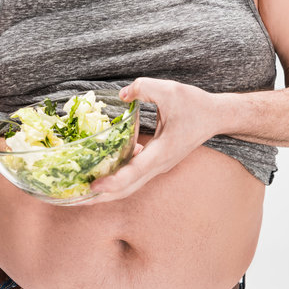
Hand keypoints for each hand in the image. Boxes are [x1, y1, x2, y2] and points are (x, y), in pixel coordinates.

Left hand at [88, 77, 214, 203]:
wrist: (216, 117)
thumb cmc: (196, 105)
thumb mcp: (170, 90)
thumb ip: (144, 88)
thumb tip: (122, 95)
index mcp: (162, 152)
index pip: (134, 173)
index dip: (113, 181)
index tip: (93, 185)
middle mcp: (159, 165)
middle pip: (127, 190)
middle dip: (100, 198)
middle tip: (73, 200)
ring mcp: (158, 167)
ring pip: (129, 187)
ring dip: (105, 193)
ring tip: (80, 193)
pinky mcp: (156, 163)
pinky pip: (133, 177)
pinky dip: (115, 180)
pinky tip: (100, 172)